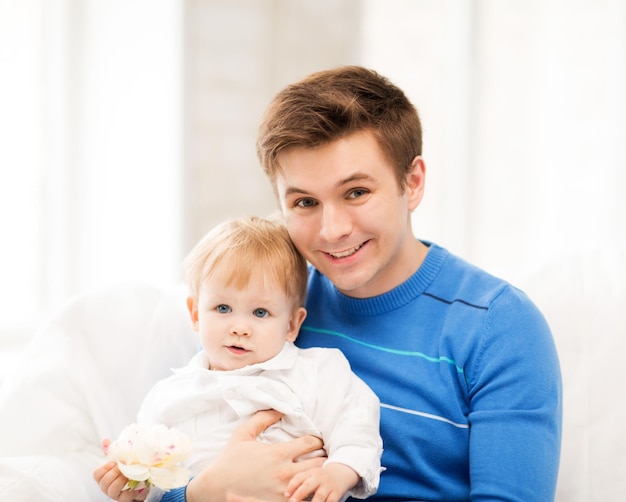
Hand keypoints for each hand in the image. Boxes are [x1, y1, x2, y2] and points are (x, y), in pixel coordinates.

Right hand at [93, 439, 148, 501]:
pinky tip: (136, 482)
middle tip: (124, 466)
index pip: (96, 474)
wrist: (139, 484)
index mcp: (103, 477)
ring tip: (130, 474)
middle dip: (114, 473)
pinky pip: (124, 496)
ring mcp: (114, 495)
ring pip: (112, 489)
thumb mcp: (119, 461)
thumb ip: (112, 453)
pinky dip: (131, 488)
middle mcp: (106, 487)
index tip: (114, 462)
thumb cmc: (126, 472)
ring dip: (121, 480)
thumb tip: (105, 440)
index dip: (104, 468)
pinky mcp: (123, 500)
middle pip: (104, 482)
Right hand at [186, 410, 325, 501]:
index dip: (316, 440)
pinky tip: (305, 484)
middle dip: (321, 456)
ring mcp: (284, 491)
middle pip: (318, 463)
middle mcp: (285, 472)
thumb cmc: (230, 459)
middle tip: (320, 454)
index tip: (316, 440)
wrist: (217, 486)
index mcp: (278, 453)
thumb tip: (279, 410)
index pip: (311, 443)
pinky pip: (304, 496)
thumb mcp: (243, 433)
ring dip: (317, 473)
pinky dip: (308, 489)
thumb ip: (262, 418)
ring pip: (314, 480)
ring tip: (315, 469)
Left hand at [285, 464, 358, 501]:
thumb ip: (298, 482)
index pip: (299, 477)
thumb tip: (286, 495)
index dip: (292, 485)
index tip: (286, 495)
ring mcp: (328, 486)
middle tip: (292, 501)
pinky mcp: (336, 493)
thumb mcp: (309, 475)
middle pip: (308, 485)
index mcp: (310, 472)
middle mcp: (318, 478)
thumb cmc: (319, 477)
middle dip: (300, 494)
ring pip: (319, 496)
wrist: (341, 471)